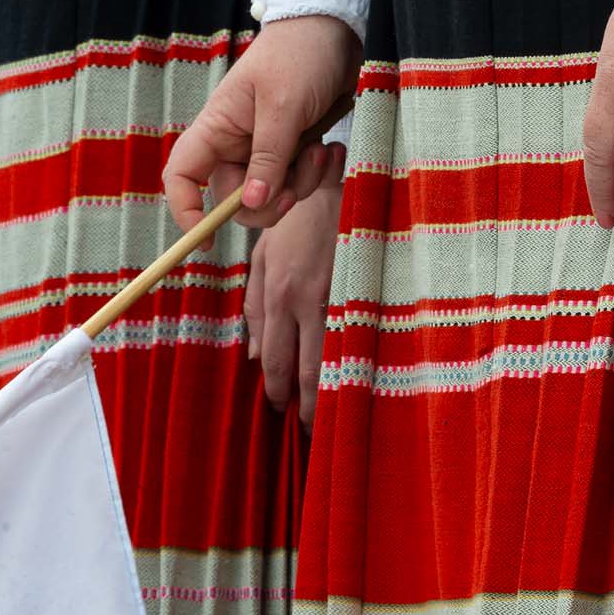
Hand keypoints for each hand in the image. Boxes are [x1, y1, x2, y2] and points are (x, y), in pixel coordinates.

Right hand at [163, 14, 359, 232]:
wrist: (336, 31)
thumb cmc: (300, 56)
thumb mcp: (283, 107)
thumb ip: (268, 157)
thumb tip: (249, 203)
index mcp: (216, 128)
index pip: (181, 176)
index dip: (185, 210)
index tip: (206, 239)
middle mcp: (235, 143)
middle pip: (234, 200)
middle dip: (268, 201)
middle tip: (297, 184)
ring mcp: (265, 148)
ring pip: (272, 195)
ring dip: (300, 184)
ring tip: (321, 152)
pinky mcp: (293, 149)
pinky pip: (298, 181)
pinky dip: (315, 173)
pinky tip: (330, 149)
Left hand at [244, 147, 343, 427]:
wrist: (341, 184)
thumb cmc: (301, 219)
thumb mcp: (265, 254)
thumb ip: (254, 304)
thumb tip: (250, 353)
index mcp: (276, 293)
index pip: (272, 357)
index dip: (276, 389)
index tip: (280, 409)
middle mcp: (303, 301)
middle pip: (301, 368)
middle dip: (305, 404)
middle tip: (310, 431)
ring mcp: (336, 297)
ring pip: (331, 361)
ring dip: (331, 394)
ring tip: (334, 420)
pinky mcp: (363, 291)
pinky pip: (358, 339)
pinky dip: (356, 366)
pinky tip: (362, 384)